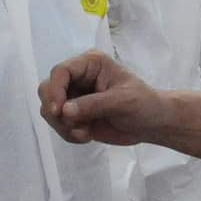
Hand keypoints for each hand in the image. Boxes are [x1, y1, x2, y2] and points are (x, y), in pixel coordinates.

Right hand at [38, 51, 165, 146]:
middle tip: (70, 126)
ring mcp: (75, 97)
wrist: (152, 125)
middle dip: (55, 110)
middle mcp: (78, 78)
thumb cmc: (143, 104)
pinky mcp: (75, 115)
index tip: (58, 111)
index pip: (61, 71)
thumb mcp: (122, 101)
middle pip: (47, 89)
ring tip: (84, 133)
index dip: (55, 90)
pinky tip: (86, 136)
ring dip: (62, 125)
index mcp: (90, 64)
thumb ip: (92, 105)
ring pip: (49, 109)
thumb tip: (64, 111)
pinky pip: (58, 124)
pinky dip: (67, 133)